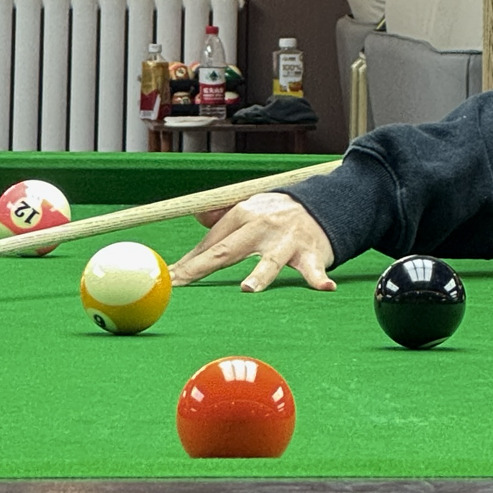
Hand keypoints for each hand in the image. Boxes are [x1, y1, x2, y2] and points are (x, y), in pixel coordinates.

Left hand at [169, 192, 336, 293]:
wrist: (324, 204)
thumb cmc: (279, 214)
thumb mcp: (249, 207)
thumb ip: (221, 215)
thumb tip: (195, 215)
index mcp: (243, 215)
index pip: (210, 244)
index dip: (187, 264)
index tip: (167, 280)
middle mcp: (262, 226)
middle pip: (228, 251)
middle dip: (202, 267)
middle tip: (181, 282)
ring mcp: (287, 241)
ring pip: (271, 261)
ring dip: (260, 275)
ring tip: (247, 288)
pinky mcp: (312, 253)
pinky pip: (314, 269)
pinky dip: (318, 279)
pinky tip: (325, 287)